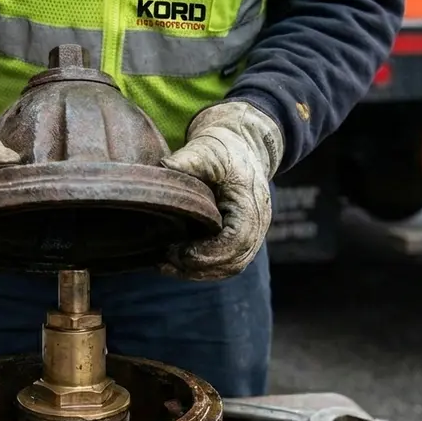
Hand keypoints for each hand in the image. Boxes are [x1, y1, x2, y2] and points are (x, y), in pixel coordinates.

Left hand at [160, 101, 283, 280]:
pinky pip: (228, 263)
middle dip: (200, 267)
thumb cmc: (224, 149)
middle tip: (166, 262)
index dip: (210, 252)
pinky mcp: (243, 238)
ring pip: (232, 266)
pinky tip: (179, 263)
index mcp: (250, 203)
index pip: (236, 240)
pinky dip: (206, 269)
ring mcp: (254, 233)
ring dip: (201, 272)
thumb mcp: (208, 149)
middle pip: (234, 260)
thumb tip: (163, 166)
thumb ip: (189, 160)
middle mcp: (258, 222)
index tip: (181, 252)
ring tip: (168, 266)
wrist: (241, 147)